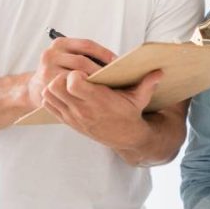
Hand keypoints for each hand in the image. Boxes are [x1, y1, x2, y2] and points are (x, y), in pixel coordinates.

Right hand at [27, 37, 115, 107]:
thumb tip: (117, 60)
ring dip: (94, 83)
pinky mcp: (46, 88)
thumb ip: (86, 55)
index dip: (104, 53)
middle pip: (82, 62)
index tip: (118, 62)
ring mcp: (47, 72)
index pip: (87, 45)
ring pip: (76, 77)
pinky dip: (84, 93)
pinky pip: (70, 91)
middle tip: (117, 78)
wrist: (35, 88)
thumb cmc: (61, 71)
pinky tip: (95, 97)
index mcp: (60, 43)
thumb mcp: (68, 56)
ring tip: (109, 87)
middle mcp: (51, 55)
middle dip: (101, 70)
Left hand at [41, 69, 162, 149]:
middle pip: (56, 86)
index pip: (73, 82)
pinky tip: (65, 93)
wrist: (124, 137)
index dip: (76, 74)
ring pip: (49, 94)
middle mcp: (82, 110)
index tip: (84, 72)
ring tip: (67, 83)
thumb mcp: (140, 98)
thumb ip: (148, 83)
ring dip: (55, 85)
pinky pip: (49, 105)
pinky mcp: (67, 121)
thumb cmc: (130, 113)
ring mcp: (72, 116)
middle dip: (62, 76)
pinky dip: (52, 96)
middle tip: (72, 75)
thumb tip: (160, 71)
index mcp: (98, 101)